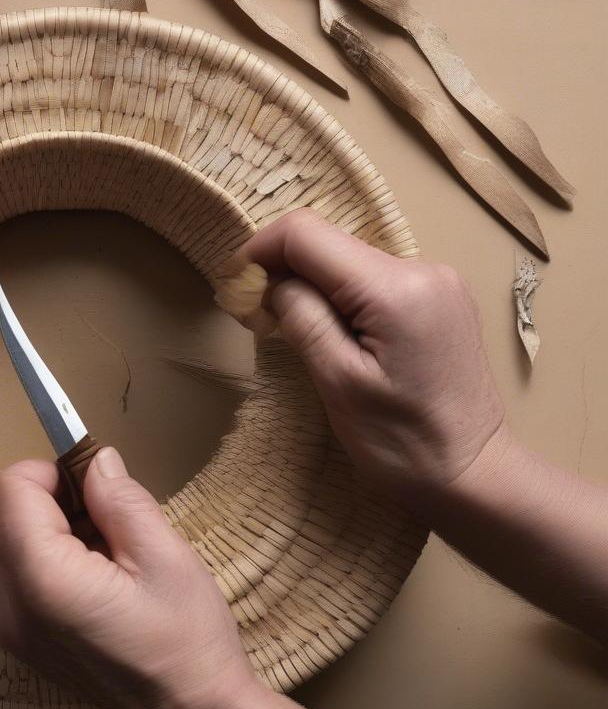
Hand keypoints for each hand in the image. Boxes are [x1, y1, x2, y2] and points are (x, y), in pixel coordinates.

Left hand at [0, 448, 255, 708]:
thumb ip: (120, 499)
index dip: (51, 472)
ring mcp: (15, 632)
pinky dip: (55, 561)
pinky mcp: (26, 645)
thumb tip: (94, 460)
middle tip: (113, 519)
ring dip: (57, 531)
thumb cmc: (188, 641)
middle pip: (7, 518)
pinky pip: (23, 578)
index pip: (10, 491)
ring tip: (115, 555)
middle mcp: (13, 609)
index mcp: (43, 581)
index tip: (94, 483)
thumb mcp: (164, 555)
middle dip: (55, 501)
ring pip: (13, 545)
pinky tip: (104, 579)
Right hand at [238, 208, 505, 510]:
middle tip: (255, 317)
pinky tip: (332, 333)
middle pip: (329, 243)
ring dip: (312, 286)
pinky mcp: (441, 297)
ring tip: (290, 330)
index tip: (235, 288)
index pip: (306, 233)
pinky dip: (342, 296)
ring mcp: (437, 280)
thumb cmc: (402, 444)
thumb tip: (269, 282)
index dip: (259, 251)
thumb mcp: (339, 382)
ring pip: (350, 260)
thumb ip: (302, 319)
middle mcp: (422, 268)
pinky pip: (374, 279)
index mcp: (396, 288)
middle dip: (282, 271)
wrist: (474, 475)